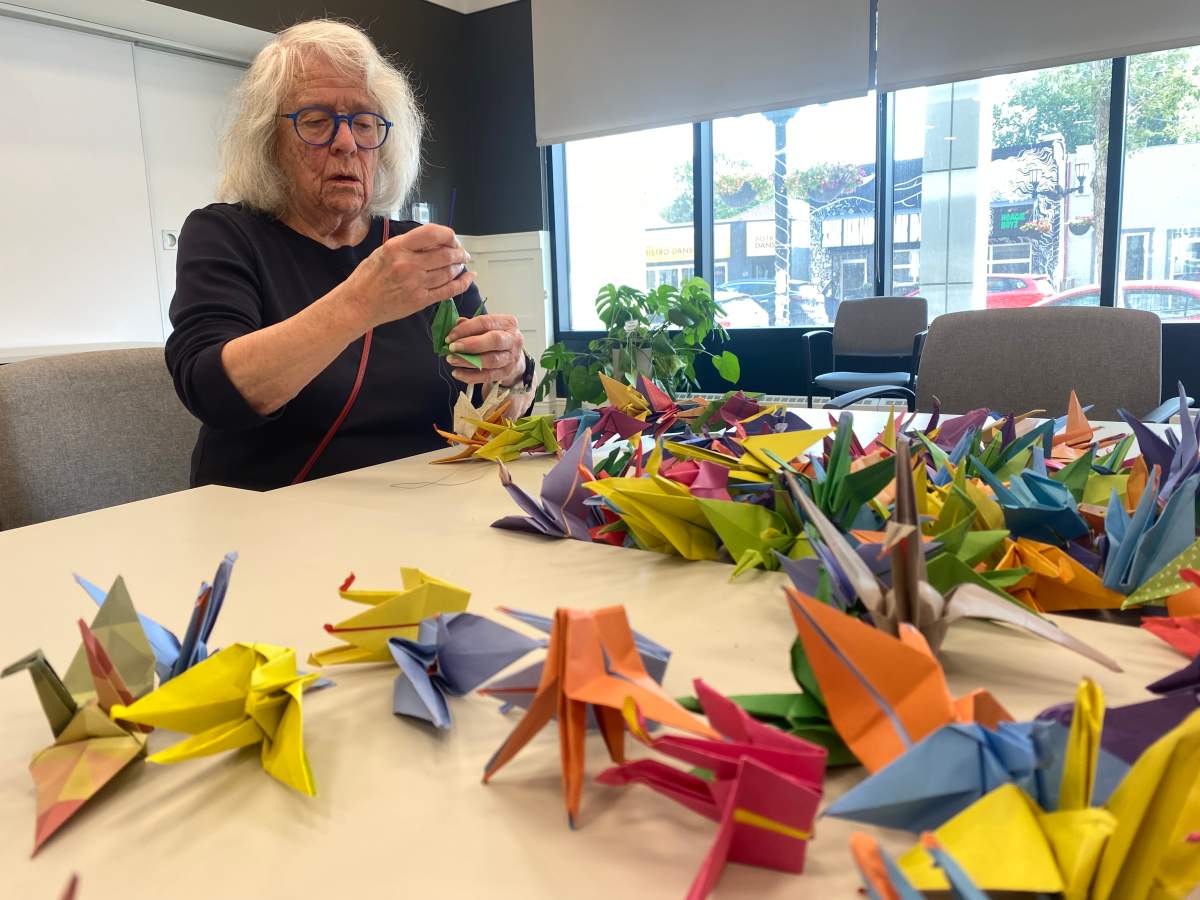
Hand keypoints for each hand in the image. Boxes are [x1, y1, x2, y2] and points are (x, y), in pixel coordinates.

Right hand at [342, 223, 474, 329]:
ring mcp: (416, 283)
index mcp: (398, 247)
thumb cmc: (368, 276)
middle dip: (459, 252)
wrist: (358, 304)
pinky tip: (469, 278)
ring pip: (449, 272)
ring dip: (459, 267)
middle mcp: (408, 264)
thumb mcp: (384, 251)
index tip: (452, 239)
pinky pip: (448, 290)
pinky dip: (462, 283)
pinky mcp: (420, 300)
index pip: (433, 233)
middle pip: (445, 254)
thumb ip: (409, 245)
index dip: (449, 235)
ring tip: (461, 265)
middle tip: (463, 254)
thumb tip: (436, 240)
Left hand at [445, 314, 526, 386]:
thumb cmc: (496, 337)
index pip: (485, 323)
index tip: (450, 336)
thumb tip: (456, 325)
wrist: (512, 355)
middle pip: (494, 340)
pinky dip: (470, 376)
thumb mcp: (487, 326)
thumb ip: (471, 324)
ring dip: (468, 361)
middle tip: (452, 347)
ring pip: (491, 360)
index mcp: (508, 323)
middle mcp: (513, 339)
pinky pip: (488, 376)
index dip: (466, 329)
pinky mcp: (506, 373)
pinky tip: (458, 373)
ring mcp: (511, 358)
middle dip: (470, 344)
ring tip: (452, 360)